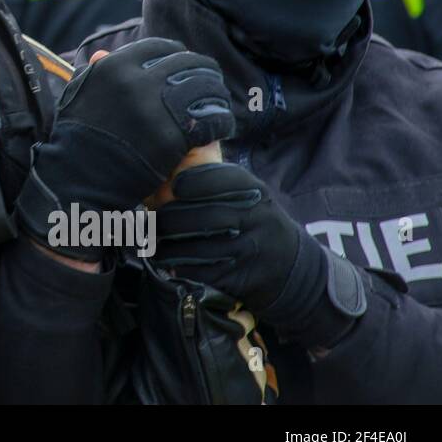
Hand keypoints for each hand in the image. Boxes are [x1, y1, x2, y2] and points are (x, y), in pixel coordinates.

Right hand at [19, 38, 233, 260]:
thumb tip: (101, 53)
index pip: (159, 48)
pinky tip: (220, 128)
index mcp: (113, 67)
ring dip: (216, 94)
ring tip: (217, 106)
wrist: (81, 182)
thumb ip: (94, 75)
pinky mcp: (170, 135)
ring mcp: (153, 107)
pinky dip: (220, 122)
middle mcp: (133, 80)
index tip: (183, 68)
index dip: (176, 56)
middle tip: (209, 85)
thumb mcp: (79, 99)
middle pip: (187, 63)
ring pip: (204, 87)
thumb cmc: (79, 139)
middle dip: (202, 72)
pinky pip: (211, 118)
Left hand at [155, 162, 364, 347]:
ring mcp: (251, 250)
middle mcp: (257, 218)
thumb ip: (216, 180)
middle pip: (200, 216)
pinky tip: (165, 260)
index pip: (219, 179)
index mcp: (255, 191)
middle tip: (148, 219)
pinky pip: (201, 271)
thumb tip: (169, 163)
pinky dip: (178, 266)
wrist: (293, 269)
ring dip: (165, 246)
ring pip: (196, 247)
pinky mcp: (242, 278)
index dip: (189, 183)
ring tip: (150, 240)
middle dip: (166, 219)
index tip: (170, 188)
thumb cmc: (256, 223)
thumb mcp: (249, 195)